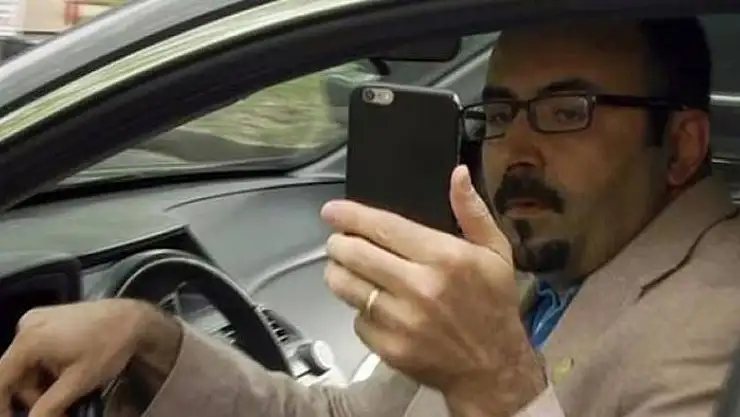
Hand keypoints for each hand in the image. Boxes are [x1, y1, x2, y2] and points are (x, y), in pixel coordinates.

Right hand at [0, 299, 178, 416]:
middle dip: (33, 396)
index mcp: (29, 340)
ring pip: (27, 363)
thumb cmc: (107, 348)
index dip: (2, 405)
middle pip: (15, 372)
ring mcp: (37, 319)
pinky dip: (46, 367)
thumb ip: (48, 406)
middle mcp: (26, 326)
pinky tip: (65, 375)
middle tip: (58, 412)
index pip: (1, 380)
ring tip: (66, 396)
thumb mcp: (78, 383)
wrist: (133, 318)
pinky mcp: (48, 318)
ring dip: (41, 383)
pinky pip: (36, 350)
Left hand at [322, 165, 544, 415]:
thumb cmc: (493, 305)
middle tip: (337, 242)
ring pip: (346, 286)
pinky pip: (356, 319)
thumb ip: (472, 211)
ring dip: (338, 272)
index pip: (383, 227)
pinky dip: (359, 310)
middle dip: (338, 243)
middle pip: (355, 254)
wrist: (493, 368)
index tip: (331, 211)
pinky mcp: (389, 348)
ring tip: (344, 268)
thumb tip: (457, 173)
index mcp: (445, 257)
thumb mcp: (495, 252)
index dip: (350, 216)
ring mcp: (401, 320)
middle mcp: (419, 287)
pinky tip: (372, 306)